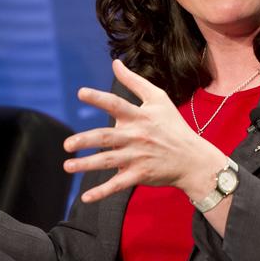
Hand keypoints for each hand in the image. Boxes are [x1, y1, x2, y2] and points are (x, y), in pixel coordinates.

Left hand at [64, 59, 226, 203]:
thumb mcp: (158, 99)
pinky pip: (118, 185)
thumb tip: (115, 63)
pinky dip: (102, 192)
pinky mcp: (140, 175)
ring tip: (67, 166)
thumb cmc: (174, 126)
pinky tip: (86, 198)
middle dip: (85, 140)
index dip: (99, 98)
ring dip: (86, 165)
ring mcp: (138, 157)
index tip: (81, 92)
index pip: (117, 104)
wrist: (192, 159)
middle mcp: (136, 136)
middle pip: (107, 137)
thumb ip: (134, 81)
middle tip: (67, 144)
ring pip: (108, 161)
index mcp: (139, 117)